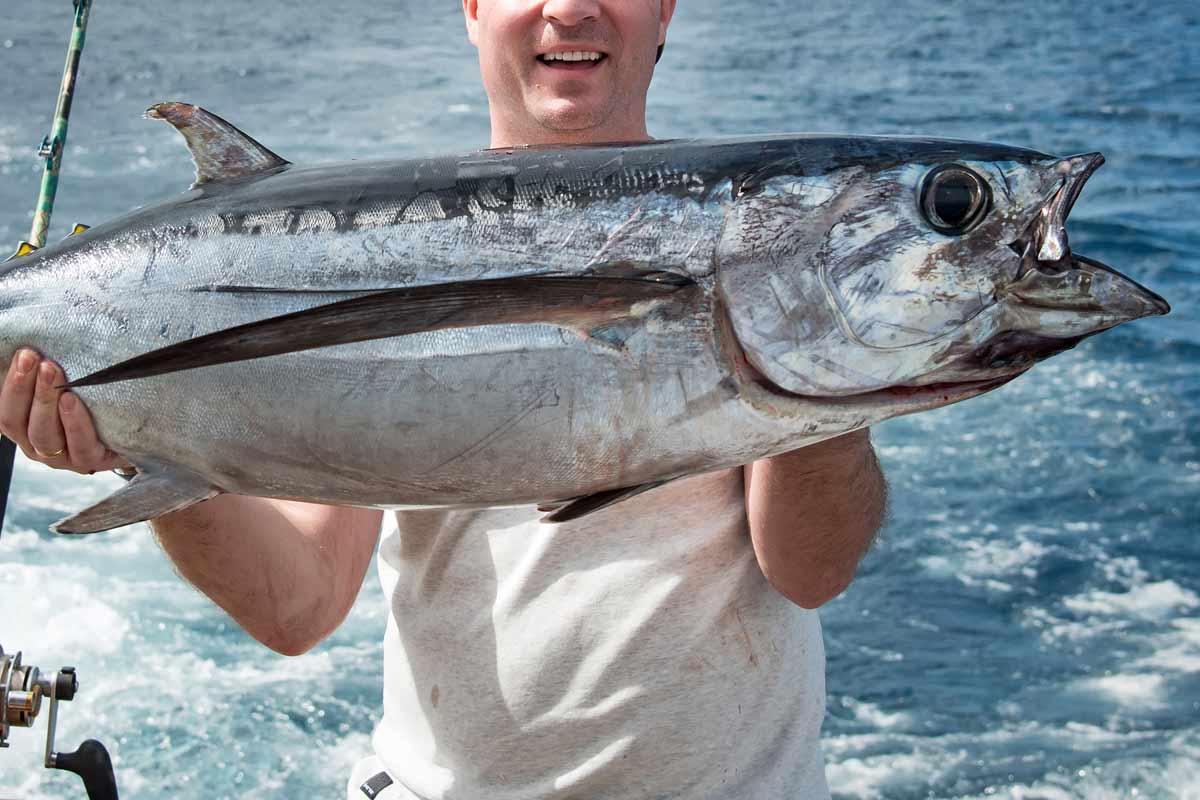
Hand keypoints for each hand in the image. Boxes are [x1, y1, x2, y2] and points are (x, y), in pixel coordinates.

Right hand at [0, 348, 131, 473]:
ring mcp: (64, 457)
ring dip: (45, 400)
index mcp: (26, 428)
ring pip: (44, 435)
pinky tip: (72, 400)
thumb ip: (49, 375)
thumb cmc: (95, 406)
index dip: (11, 383)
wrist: (134, 434)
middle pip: (19, 422)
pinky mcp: (92, 461)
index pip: (8, 411)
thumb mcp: (69, 390)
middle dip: (25, 386)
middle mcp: (39, 446)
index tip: (24, 353)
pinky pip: (81, 446)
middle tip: (35, 358)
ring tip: (52, 371)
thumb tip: (37, 342)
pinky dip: (74, 422)